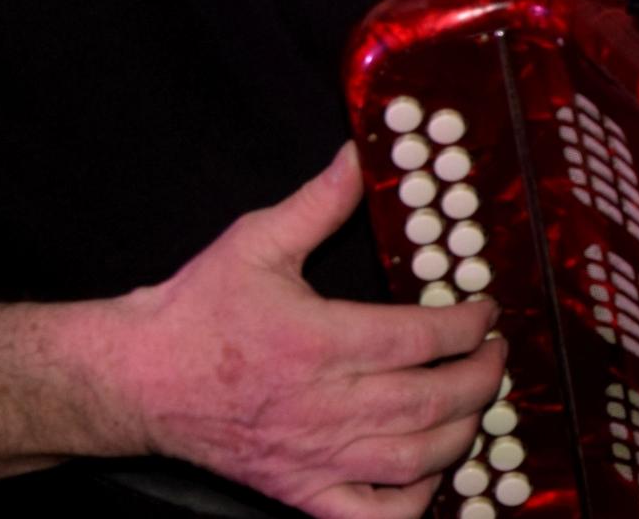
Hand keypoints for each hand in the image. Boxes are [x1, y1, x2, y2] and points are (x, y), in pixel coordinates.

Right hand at [107, 144, 504, 517]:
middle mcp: (325, 407)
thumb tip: (360, 156)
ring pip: (415, 459)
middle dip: (480, 377)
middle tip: (496, 352)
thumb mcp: (257, 239)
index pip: (420, 340)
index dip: (467, 326)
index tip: (486, 311)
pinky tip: (428, 471)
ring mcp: (315, 458)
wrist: (142, 379)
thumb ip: (320, 201)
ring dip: (461, 430)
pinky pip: (373, 517)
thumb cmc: (200, 310)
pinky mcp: (300, 493)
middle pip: (431, 401)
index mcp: (319, 342)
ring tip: (476, 400)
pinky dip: (414, 502)